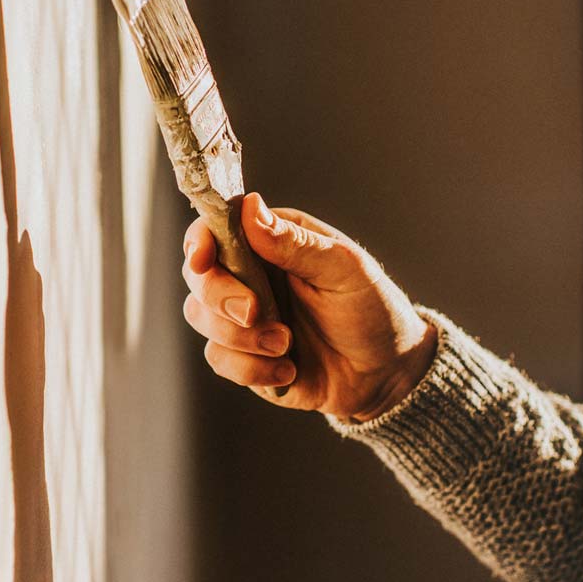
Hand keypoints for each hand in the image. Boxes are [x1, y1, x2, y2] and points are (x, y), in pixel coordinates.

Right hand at [182, 192, 437, 421]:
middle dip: (219, 297)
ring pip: (200, 318)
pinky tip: (289, 369)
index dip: (199, 241)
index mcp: (271, 241)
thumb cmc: (372, 309)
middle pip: (197, 275)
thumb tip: (250, 207)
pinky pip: (219, 359)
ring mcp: (242, 317)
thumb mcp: (343, 269)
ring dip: (241, 337)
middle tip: (255, 313)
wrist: (385, 374)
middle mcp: (249, 275)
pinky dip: (251, 368)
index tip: (202, 260)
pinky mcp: (243, 355)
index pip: (216, 228)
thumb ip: (294, 242)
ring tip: (286, 345)